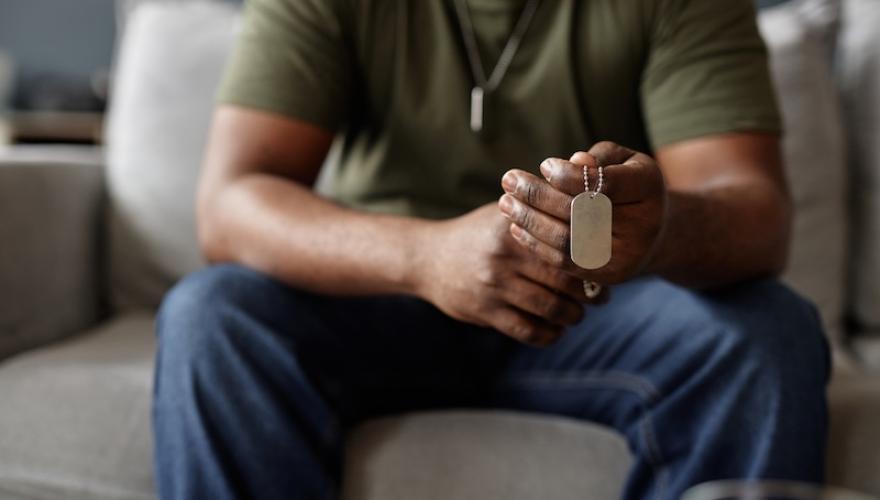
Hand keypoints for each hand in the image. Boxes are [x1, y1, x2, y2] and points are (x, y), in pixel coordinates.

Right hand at [416, 204, 589, 345]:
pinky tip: (555, 330)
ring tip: (577, 314)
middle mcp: (503, 256)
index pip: (566, 243)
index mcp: (513, 228)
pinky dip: (548, 335)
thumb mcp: (503, 212)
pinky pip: (527, 330)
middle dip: (588, 293)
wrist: (427, 258)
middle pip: (563, 279)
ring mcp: (493, 286)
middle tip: (600, 297)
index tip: (604, 265)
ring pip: (549, 308)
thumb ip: (540, 204)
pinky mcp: (485, 312)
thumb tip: (585, 182)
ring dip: (572, 316)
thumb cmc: (476, 233)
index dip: (591, 258)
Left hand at [498, 141, 666, 284]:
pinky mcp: (606, 277)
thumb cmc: (626, 184)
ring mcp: (625, 256)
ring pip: (568, 239)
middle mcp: (642, 226)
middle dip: (539, 196)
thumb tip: (574, 160)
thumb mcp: (621, 161)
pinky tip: (515, 226)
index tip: (543, 165)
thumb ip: (599, 158)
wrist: (651, 232)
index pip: (605, 184)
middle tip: (509, 180)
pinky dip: (536, 244)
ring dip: (530, 220)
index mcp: (648, 189)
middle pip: (581, 212)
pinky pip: (564, 261)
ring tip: (505, 203)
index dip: (569, 176)